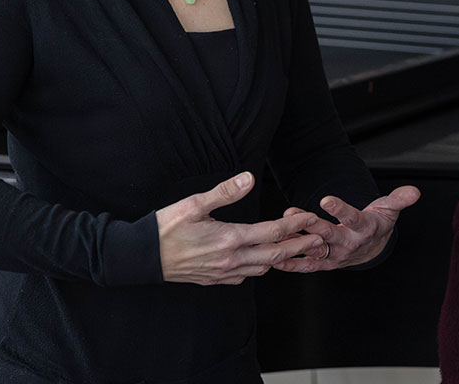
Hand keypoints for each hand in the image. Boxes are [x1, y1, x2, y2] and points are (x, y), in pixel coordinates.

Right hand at [155, 171, 325, 284]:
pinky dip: (259, 268)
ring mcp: (222, 273)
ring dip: (281, 258)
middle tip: (318, 239)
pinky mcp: (213, 280)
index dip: (295, 225)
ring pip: (262, 268)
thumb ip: (224, 192)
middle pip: (275, 255)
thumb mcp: (194, 204)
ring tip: (295, 248)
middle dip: (299, 246)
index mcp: (229, 238)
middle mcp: (230, 260)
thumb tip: (249, 178)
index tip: (310, 218)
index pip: (272, 232)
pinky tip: (261, 260)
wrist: (141, 258)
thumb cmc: (165, 228)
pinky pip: (244, 277)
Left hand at [272, 185, 420, 271]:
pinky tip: (275, 258)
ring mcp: (335, 255)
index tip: (326, 200)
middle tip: (293, 214)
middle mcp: (348, 244)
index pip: (352, 218)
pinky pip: (307, 265)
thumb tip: (414, 192)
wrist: (372, 248)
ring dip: (296, 241)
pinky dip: (291, 263)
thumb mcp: (389, 209)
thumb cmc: (378, 223)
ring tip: (279, 230)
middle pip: (328, 234)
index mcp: (364, 229)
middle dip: (310, 225)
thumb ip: (399, 200)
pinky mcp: (324, 263)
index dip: (340, 209)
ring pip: (314, 248)